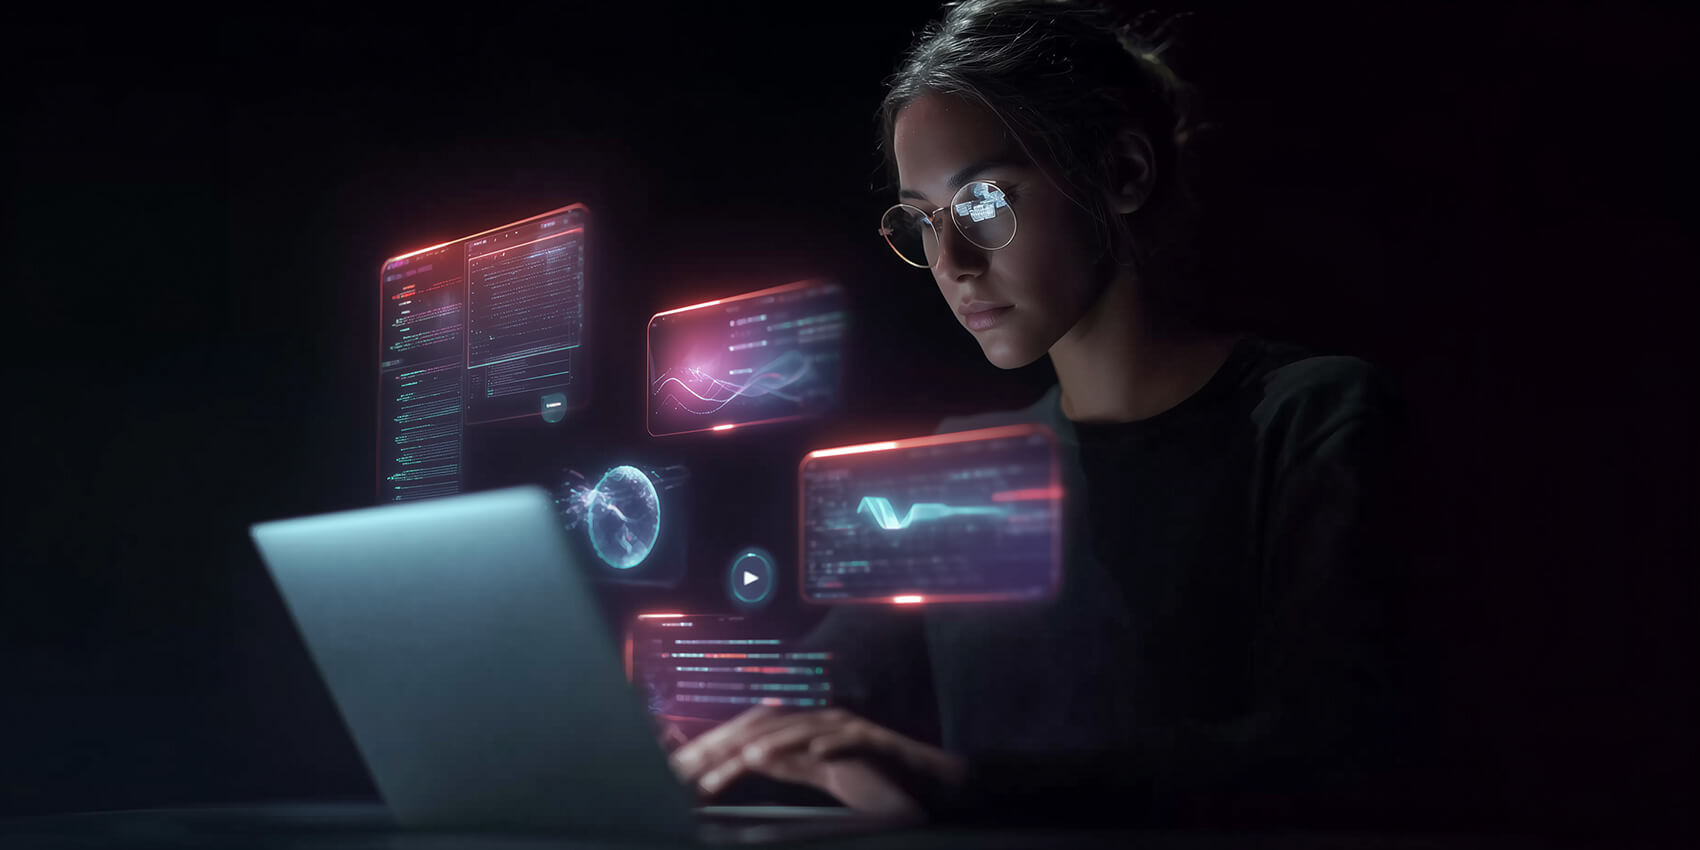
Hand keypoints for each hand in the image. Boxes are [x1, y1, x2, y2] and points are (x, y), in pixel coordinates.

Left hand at [667, 705, 966, 820]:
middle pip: (777, 728)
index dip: (731, 749)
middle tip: (711, 766)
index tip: (700, 769)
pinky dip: (832, 747)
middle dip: (741, 746)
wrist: (923, 781)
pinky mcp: (876, 743)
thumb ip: (792, 765)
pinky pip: (852, 741)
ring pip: (809, 731)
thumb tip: (755, 760)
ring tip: (752, 757)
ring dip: (780, 744)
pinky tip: (815, 756)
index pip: (764, 734)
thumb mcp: (823, 774)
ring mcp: (853, 729)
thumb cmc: (873, 779)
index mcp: (813, 729)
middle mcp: (828, 722)